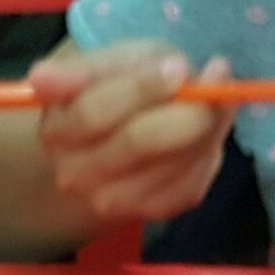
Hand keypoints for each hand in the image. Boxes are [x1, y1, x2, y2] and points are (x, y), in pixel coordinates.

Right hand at [29, 43, 233, 226]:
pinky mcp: (151, 212)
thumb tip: (79, 73)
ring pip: (172, 162)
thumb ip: (98, 66)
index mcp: (58, 130)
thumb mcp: (108, 62)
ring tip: (214, 98)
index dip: (142, 87)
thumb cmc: (115, 90)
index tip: (178, 65)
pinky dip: (208, 151)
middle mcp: (76, 174)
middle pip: (136, 141)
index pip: (94, 112)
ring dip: (205, 126)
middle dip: (184, 106)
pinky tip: (207, 131)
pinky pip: (190, 183)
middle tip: (215, 76)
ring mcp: (111, 202)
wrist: (116, 144)